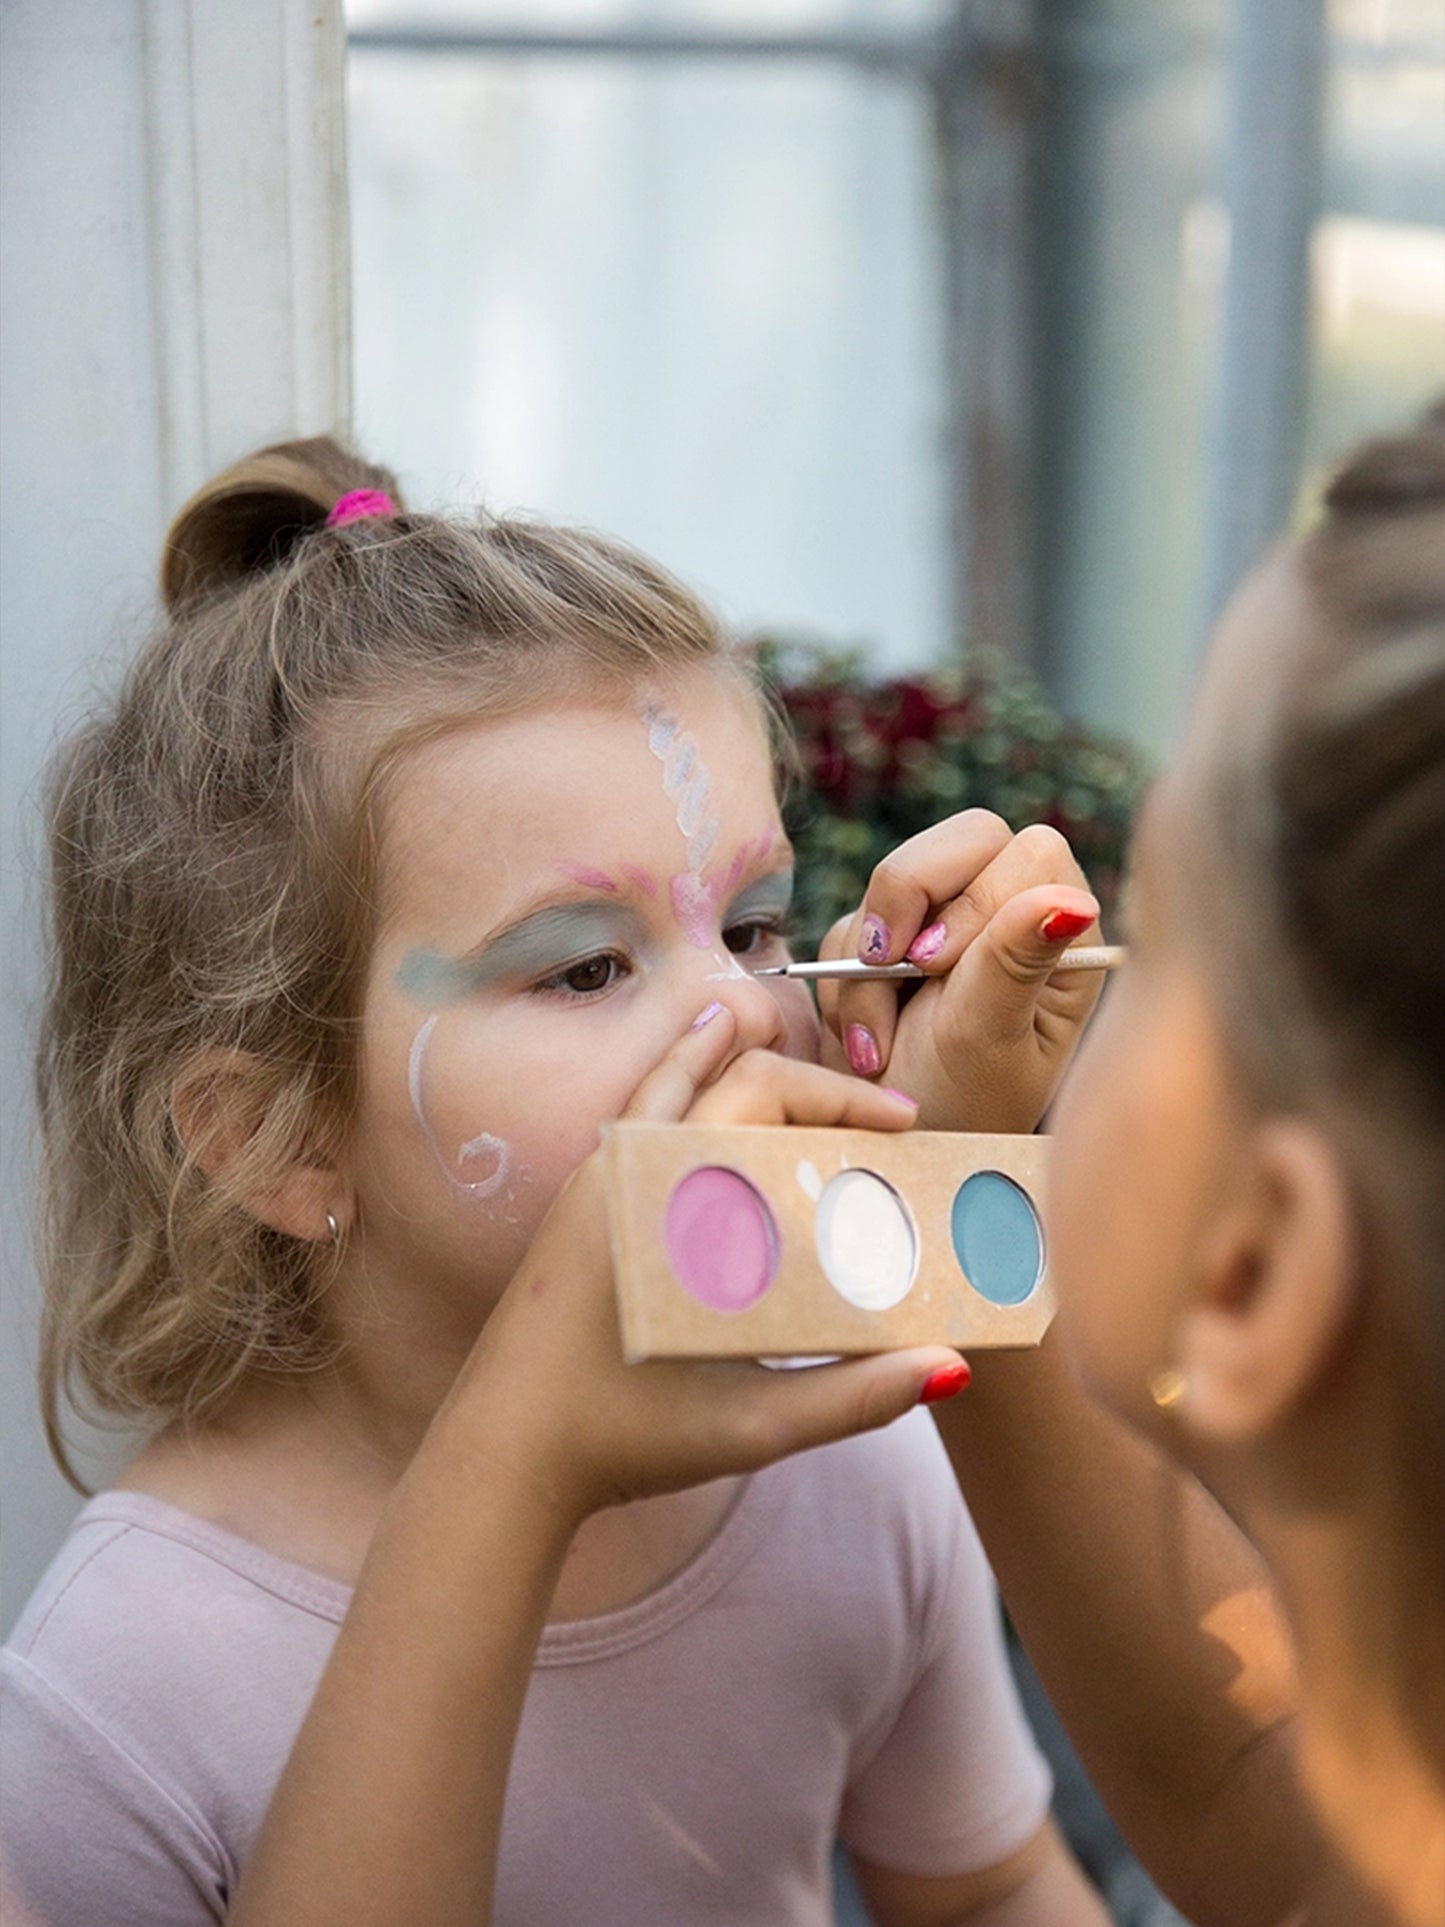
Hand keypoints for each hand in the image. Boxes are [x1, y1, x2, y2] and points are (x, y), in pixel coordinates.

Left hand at [444, 1004, 966, 1529]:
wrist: (498, 1460)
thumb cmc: (617, 1442)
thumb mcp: (749, 1425)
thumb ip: (852, 1397)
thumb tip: (951, 1368)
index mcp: (665, 1197)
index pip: (764, 1093)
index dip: (842, 1098)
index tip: (904, 1123)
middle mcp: (623, 1172)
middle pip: (729, 1077)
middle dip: (811, 1085)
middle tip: (879, 1118)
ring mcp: (592, 1186)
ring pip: (669, 1083)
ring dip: (729, 1059)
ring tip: (768, 1032)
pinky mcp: (577, 1212)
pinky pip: (640, 1120)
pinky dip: (678, 1086)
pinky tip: (696, 1095)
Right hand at [816, 810, 1105, 1132]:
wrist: (896, 1152)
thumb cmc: (960, 1108)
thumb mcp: (986, 1038)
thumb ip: (1013, 960)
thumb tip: (1069, 899)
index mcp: (1065, 936)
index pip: (1025, 852)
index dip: (972, 898)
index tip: (933, 967)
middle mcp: (1015, 918)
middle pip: (959, 840)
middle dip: (905, 905)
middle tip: (886, 970)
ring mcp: (951, 927)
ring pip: (892, 885)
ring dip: (868, 967)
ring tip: (880, 1041)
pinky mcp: (898, 945)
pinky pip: (853, 925)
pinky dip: (844, 983)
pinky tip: (866, 1040)